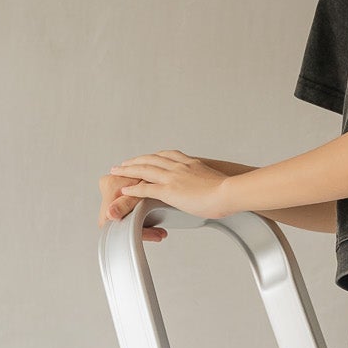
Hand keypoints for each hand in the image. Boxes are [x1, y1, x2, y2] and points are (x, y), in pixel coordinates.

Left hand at [98, 150, 234, 239]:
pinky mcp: (169, 191)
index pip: (166, 155)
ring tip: (117, 171)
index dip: (152, 157)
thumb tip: (211, 186)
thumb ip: (207, 180)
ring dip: (128, 170)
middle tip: (123, 163)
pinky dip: (133, 188)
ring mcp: (173, 177)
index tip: (144, 158)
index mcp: (190, 162)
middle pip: (150, 159)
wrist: (230, 192)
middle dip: (135, 161)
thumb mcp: (216, 180)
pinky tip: (124, 189)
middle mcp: (178, 166)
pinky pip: (146, 188)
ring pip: (144, 170)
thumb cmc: (228, 191)